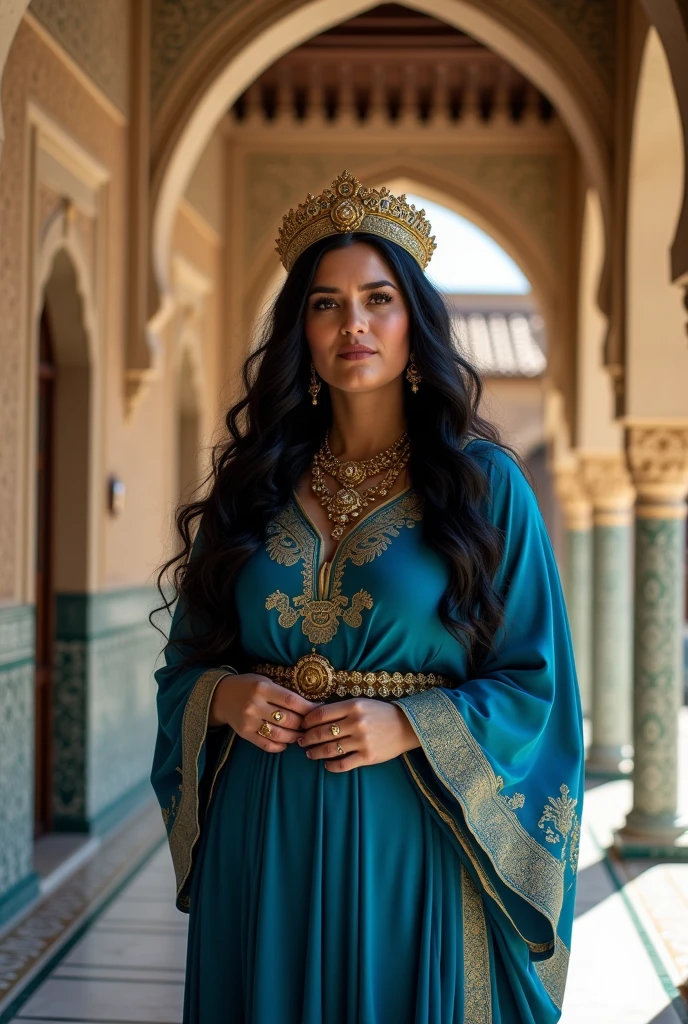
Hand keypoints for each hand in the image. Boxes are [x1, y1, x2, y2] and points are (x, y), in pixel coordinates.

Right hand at [209, 673, 316, 752]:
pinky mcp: (244, 734)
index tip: (319, 711)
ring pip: (279, 735)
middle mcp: (255, 705)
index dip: (308, 708)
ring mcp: (249, 721)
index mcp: (263, 688)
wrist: (221, 696)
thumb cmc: (248, 686)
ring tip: (301, 735)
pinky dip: (279, 747)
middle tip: (312, 726)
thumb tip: (309, 706)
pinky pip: (266, 745)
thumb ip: (283, 693)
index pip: (291, 701)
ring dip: (294, 737)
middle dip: (303, 725)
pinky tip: (285, 743)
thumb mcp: (265, 681)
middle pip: (287, 720)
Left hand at [298, 698, 420, 771]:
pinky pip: (343, 764)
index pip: (321, 714)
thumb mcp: (361, 703)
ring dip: (315, 752)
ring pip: (329, 749)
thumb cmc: (380, 713)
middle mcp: (357, 723)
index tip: (302, 725)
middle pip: (322, 733)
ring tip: (309, 753)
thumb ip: (341, 709)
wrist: (406, 726)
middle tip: (300, 741)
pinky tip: (326, 764)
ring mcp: (362, 741)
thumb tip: (314, 716)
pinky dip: (330, 766)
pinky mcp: (367, 756)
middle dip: (307, 738)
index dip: (307, 721)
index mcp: (354, 706)